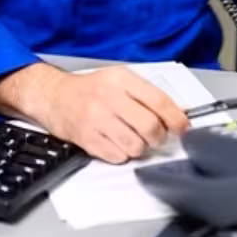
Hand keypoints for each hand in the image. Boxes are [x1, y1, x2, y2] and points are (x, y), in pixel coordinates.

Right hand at [0, 63, 188, 163]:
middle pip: (150, 126)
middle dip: (158, 137)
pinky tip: (115, 143)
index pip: (158, 101)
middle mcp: (109, 97)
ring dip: (139, 147)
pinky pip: (117, 156)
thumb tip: (179, 112)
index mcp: (121, 79)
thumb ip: (148, 95)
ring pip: (135, 145)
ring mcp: (96, 118)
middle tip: (154, 137)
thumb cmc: (89, 89)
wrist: (53, 96)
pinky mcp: (86, 138)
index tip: (183, 128)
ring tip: (131, 139)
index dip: (176, 118)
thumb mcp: (119, 81)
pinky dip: (121, 154)